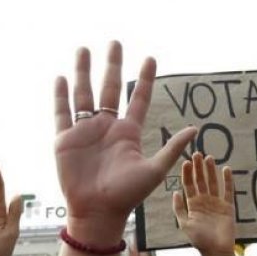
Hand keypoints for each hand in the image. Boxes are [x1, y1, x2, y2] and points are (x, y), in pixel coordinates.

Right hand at [53, 42, 196, 244]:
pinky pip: (62, 113)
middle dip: (112, 65)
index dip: (144, 78)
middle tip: (115, 42)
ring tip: (84, 49)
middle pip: (109, 88)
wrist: (98, 213)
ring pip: (84, 94)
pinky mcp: (65, 140)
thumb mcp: (155, 170)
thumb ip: (172, 148)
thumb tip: (195, 129)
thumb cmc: (127, 195)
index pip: (138, 98)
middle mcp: (107, 127)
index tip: (150, 58)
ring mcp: (85, 132)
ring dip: (83, 72)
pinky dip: (61, 96)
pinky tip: (61, 78)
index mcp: (128, 133)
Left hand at [173, 153, 235, 255]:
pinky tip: (226, 169)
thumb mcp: (184, 224)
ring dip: (211, 171)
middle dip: (199, 168)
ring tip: (209, 158)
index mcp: (192, 204)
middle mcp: (204, 201)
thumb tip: (174, 192)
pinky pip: (228, 191)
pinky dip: (228, 180)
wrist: (216, 251)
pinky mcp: (228, 206)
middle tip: (197, 154)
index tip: (186, 162)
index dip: (187, 173)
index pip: (189, 185)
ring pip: (213, 183)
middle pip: (201, 181)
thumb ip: (179, 209)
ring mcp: (216, 202)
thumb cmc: (199, 240)